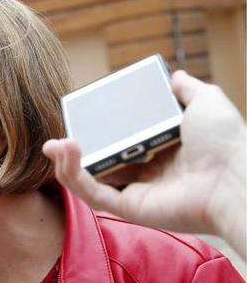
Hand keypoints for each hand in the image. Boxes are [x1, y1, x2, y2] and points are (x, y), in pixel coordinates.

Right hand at [43, 70, 246, 258]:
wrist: (234, 175)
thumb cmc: (226, 142)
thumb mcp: (206, 101)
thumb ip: (187, 88)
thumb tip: (176, 75)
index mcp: (161, 150)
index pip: (120, 142)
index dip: (99, 131)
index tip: (82, 118)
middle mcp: (146, 172)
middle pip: (99, 163)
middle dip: (73, 151)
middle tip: (59, 136)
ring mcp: (136, 191)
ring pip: (89, 180)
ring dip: (66, 163)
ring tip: (54, 144)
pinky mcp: (128, 207)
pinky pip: (92, 193)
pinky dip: (73, 175)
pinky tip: (65, 153)